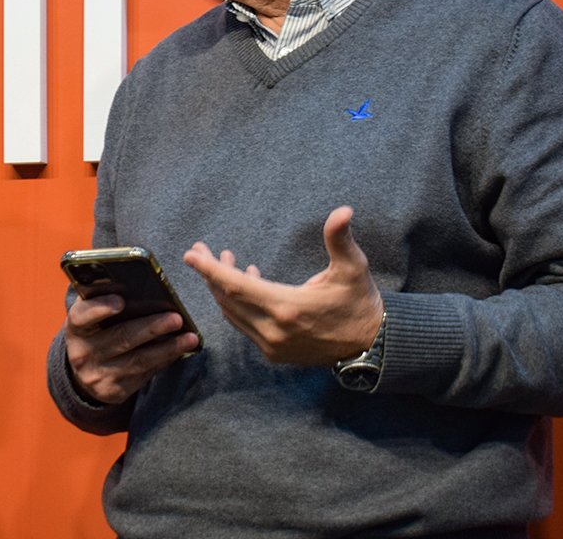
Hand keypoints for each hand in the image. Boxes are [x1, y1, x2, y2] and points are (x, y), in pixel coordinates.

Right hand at [64, 294, 199, 404]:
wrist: (85, 372)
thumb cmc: (96, 332)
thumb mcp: (91, 316)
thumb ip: (104, 299)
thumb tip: (136, 282)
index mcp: (76, 327)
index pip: (82, 316)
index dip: (100, 308)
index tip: (120, 300)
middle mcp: (83, 353)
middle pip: (120, 338)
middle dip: (151, 327)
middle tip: (176, 317)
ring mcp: (98, 375)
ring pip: (138, 360)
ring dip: (168, 348)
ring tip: (189, 337)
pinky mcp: (114, 391)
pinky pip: (144, 375)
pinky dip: (164, 360)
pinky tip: (180, 350)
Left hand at [183, 206, 383, 366]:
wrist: (372, 346)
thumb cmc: (360, 302)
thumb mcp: (354, 268)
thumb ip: (340, 239)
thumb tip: (343, 210)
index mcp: (287, 308)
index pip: (235, 286)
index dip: (210, 269)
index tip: (190, 254)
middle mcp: (273, 330)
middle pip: (227, 298)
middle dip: (210, 273)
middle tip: (201, 250)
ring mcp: (271, 345)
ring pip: (232, 313)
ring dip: (223, 287)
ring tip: (224, 260)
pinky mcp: (274, 353)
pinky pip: (243, 324)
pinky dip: (236, 304)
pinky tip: (245, 281)